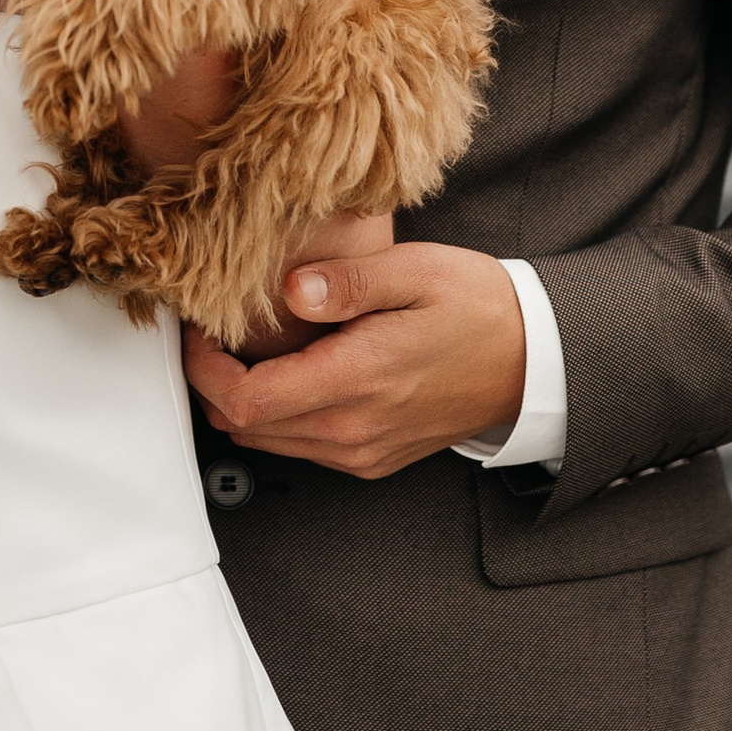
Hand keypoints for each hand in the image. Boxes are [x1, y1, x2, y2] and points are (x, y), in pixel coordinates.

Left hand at [183, 242, 526, 478]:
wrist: (532, 359)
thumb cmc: (477, 308)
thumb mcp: (416, 271)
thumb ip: (347, 282)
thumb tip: (289, 291)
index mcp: (359, 381)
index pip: (246, 401)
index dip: (203, 369)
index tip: (199, 330)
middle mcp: (354, 431)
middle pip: (244, 428)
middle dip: (213, 382)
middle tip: (214, 332)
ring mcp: (362, 452)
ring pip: (267, 442)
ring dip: (244, 400)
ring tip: (247, 348)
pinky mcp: (370, 459)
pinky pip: (301, 447)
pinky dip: (278, 415)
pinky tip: (291, 371)